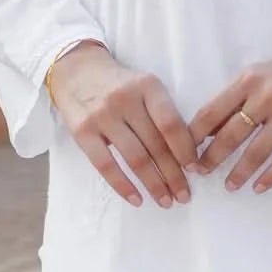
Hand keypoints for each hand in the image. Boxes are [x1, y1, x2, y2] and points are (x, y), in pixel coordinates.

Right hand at [48, 42, 200, 209]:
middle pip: (155, 145)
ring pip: (135, 158)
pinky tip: (137, 199)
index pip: (171, 124)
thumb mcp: (145, 87)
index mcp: (148, 86)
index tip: (195, 170)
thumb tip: (188, 153)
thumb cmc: (120, 85)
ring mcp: (102, 116)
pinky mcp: (82, 131)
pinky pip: (106, 165)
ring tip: (166, 201)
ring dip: (153, 184)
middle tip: (184, 196)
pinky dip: (123, 186)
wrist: (77, 71)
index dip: (185, 150)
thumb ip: (163, 112)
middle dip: (173, 175)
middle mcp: (125, 99)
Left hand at [188, 25, 271, 193]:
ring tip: (229, 186)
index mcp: (250, 78)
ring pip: (257, 151)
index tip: (183, 153)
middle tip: (199, 174)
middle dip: (212, 158)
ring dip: (239, 172)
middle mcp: (268, 95)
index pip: (212, 112)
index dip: (194, 136)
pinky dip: (271, 176)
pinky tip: (259, 186)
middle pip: (231, 134)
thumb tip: (207, 129)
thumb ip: (237, 96)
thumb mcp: (262, 72)